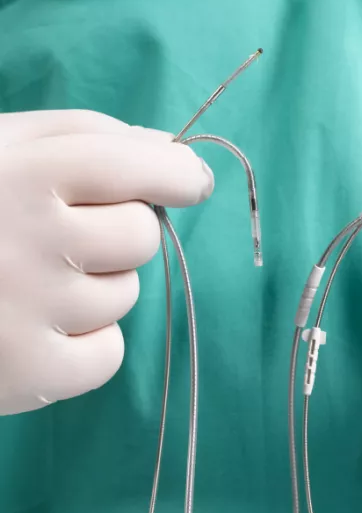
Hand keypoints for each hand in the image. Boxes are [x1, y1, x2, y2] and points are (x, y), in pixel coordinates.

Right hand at [0, 110, 213, 414]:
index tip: (193, 179)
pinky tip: (34, 330)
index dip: (176, 171)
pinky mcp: (33, 375)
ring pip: (126, 294)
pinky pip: (110, 353)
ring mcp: (32, 312)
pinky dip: (87, 343)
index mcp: (17, 174)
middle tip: (64, 238)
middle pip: (141, 236)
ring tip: (28, 285)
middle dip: (119, 233)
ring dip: (95, 287)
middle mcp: (29, 240)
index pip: (131, 164)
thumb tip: (169, 151)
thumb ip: (81, 137)